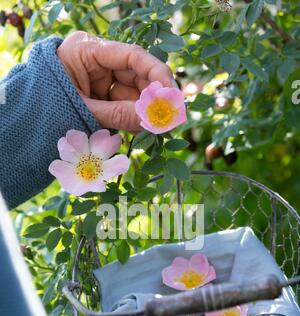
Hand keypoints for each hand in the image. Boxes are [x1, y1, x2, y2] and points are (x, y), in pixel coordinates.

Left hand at [57, 31, 174, 131]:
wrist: (25, 123)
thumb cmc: (46, 109)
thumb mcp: (83, 111)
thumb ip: (119, 115)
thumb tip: (155, 122)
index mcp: (87, 50)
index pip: (131, 55)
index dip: (156, 73)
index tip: (170, 94)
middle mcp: (97, 61)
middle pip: (137, 73)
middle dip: (153, 96)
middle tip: (169, 117)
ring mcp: (100, 79)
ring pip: (134, 91)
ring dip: (146, 109)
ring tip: (157, 126)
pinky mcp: (102, 95)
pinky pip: (125, 103)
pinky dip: (135, 116)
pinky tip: (144, 126)